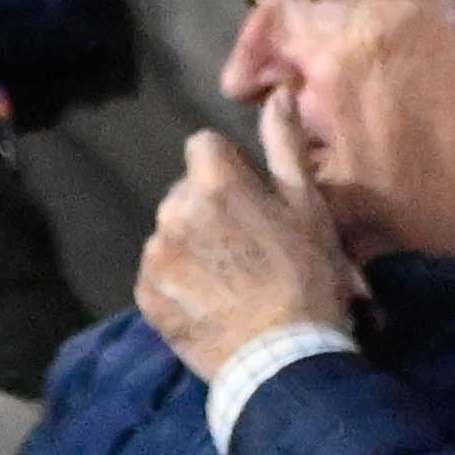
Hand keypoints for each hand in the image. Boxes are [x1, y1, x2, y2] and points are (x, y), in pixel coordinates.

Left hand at [133, 127, 359, 378]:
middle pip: (185, 193)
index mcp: (213, 182)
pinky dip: (177, 285)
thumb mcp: (308, 207)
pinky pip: (157, 276)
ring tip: (228, 283)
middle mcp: (173, 211)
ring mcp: (155, 256)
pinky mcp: (145, 296)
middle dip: (208, 210)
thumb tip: (279, 94)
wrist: (284, 359)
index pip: (204, 146)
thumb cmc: (307, 278)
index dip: (230, 168)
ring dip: (192, 248)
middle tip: (246, 249)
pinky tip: (209, 305)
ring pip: (170, 235)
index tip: (252, 199)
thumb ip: (285, 147)